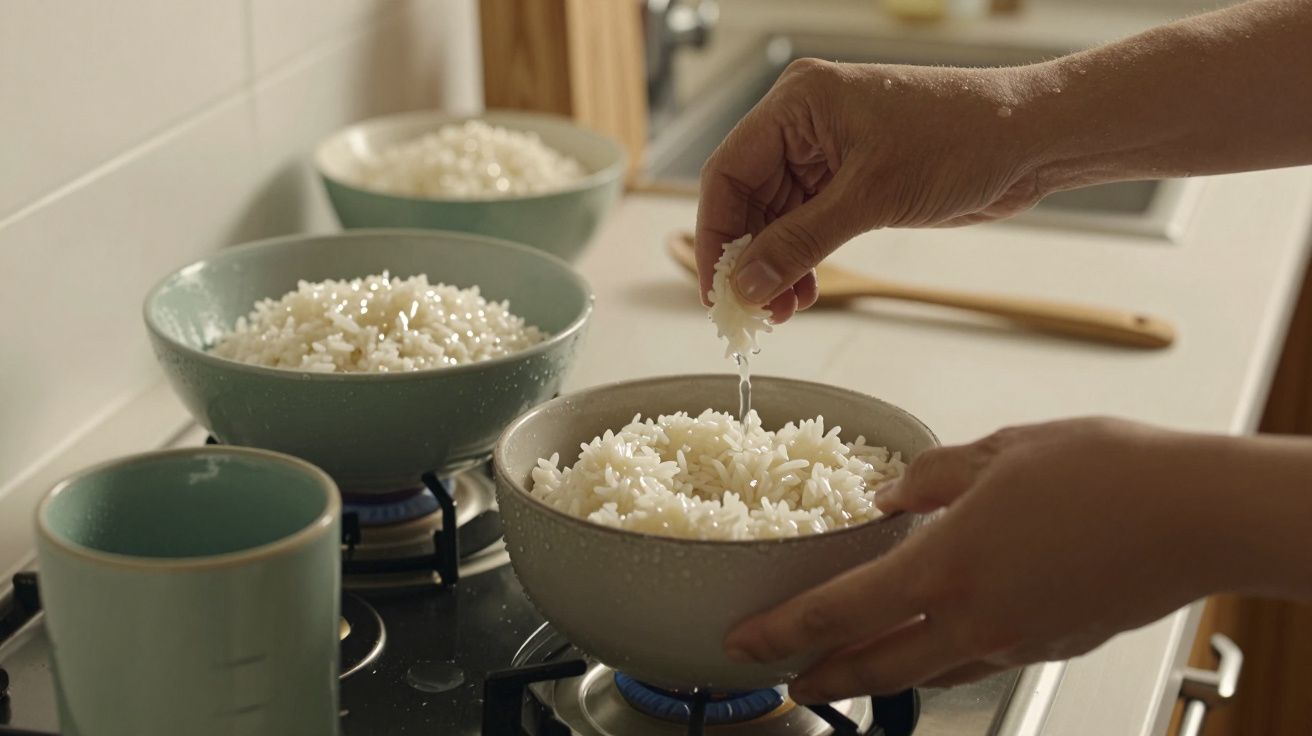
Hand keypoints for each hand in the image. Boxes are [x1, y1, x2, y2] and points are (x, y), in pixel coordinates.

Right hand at [695, 59, 1045, 322]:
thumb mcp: (871, 196)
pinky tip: (803, 293)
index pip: (727, 172)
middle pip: (746, 199)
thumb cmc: (962, 139)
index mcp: (798, 103)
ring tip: (780, 312)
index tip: (716, 288)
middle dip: (746, 258)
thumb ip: (800, 243)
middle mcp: (805, 124)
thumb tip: (744, 285)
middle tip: (750, 311)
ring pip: (775, 219)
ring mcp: (828, 153)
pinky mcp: (853, 181)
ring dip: (774, 267)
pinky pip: (806, 226)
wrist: (1032, 139)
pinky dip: (801, 261)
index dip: (715, 234)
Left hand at [722, 418, 1244, 701]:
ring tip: (852, 669)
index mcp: (945, 568)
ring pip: (924, 672)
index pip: (837, 613)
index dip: (781, 633)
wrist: (1196, 514)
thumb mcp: (1000, 452)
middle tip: (788, 682)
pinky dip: (939, 658)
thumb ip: (933, 477)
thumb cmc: (1107, 474)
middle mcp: (973, 619)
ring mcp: (1013, 641)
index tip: (746, 642)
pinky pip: (975, 660)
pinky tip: (937, 638)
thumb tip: (893, 492)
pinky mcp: (1049, 645)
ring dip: (877, 676)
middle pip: (873, 668)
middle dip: (821, 679)